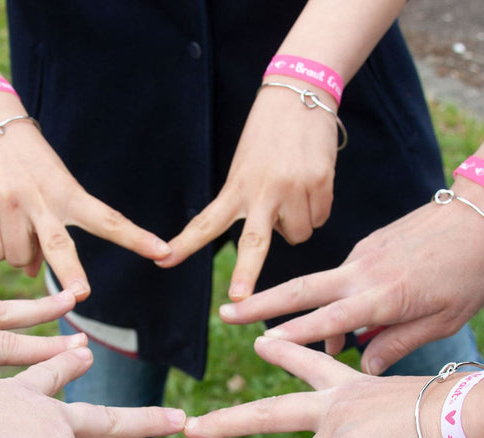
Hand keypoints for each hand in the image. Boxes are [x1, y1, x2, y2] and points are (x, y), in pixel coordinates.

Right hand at [0, 119, 171, 296]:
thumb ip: (47, 234)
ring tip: (15, 224)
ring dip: (19, 255)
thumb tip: (31, 272)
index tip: (163, 252)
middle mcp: (40, 198)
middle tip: (81, 294)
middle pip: (58, 246)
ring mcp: (9, 203)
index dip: (135, 238)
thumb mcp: (49, 190)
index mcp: (68, 192)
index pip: (108, 220)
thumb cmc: (29, 164)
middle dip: (71, 273)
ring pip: (18, 259)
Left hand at [157, 81, 338, 300]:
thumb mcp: (244, 165)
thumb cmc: (267, 135)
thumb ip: (249, 200)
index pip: (206, 223)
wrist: (301, 92)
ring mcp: (293, 188)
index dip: (185, 245)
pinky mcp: (320, 182)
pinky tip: (310, 183)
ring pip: (298, 235)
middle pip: (254, 244)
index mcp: (237, 187)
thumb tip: (275, 234)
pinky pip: (319, 218)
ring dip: (296, 222)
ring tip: (292, 190)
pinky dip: (315, 209)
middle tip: (239, 298)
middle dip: (246, 274)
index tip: (162, 261)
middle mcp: (263, 191)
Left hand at [184, 337, 454, 437]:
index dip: (284, 353)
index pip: (308, 366)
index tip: (262, 342)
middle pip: (268, 412)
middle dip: (228, 422)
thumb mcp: (404, 420)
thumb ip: (376, 431)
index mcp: (352, 388)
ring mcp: (335, 420)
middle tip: (193, 429)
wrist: (471, 418)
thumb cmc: (451, 421)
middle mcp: (337, 399)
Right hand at [218, 198, 483, 373]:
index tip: (260, 342)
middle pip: (300, 289)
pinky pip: (341, 277)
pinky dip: (333, 297)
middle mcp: (363, 273)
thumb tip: (362, 362)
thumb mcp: (444, 319)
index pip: (329, 320)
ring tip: (278, 331)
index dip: (294, 333)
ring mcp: (362, 255)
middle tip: (225, 311)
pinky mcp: (368, 244)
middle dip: (260, 302)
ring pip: (319, 286)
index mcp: (383, 296)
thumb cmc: (472, 270)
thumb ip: (397, 341)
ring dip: (294, 307)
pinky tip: (343, 315)